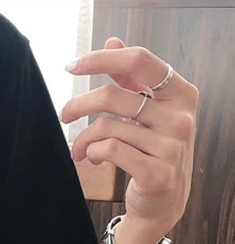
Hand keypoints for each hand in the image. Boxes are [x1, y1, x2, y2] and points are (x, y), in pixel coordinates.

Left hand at [60, 37, 198, 240]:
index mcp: (181, 93)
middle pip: (113, 96)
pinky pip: (110, 151)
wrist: (163, 201)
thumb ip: (133, 79)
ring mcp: (172, 146)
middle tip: (64, 115)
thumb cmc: (153, 152)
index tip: (72, 65)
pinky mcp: (157, 173)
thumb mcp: (149, 112)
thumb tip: (113, 42)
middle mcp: (180, 116)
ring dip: (83, 138)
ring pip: (107, 127)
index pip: (139, 61)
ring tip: (79, 148)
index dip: (101, 59)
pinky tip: (93, 158)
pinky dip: (93, 153)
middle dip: (79, 105)